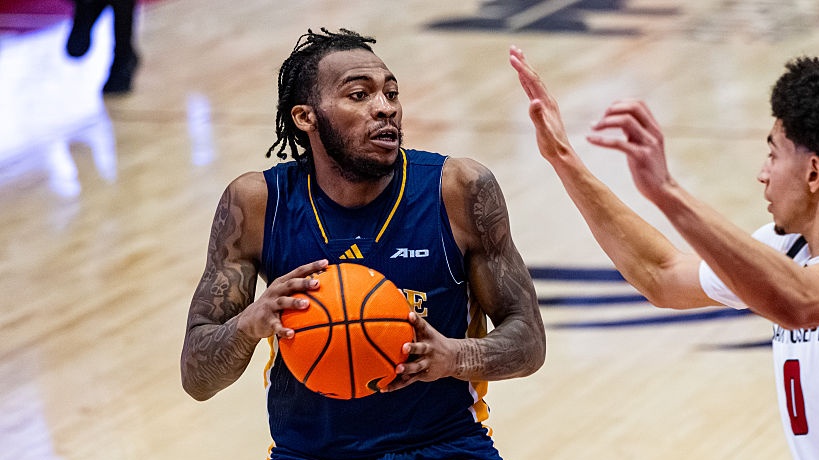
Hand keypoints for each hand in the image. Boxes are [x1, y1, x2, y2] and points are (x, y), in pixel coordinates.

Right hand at [236, 259, 327, 339]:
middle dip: (304, 283)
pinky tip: (291, 334)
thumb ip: (300, 290)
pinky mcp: (267, 320)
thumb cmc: (274, 305)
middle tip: (317, 283)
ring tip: (306, 305)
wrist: (250, 319)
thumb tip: (328, 289)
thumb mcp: (284, 293)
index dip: (312, 266)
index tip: (326, 263)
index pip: (299, 271)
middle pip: (290, 284)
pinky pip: (276, 325)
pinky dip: (283, 330)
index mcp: (282, 283)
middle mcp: (276, 291)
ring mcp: (270, 305)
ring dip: (294, 302)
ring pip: (283, 302)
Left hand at [382, 312, 457, 391]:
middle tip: (404, 347)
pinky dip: (396, 385)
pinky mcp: (422, 375)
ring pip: (416, 366)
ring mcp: (426, 363)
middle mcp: (428, 349)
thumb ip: (413, 319)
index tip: (410, 315)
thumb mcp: (427, 329)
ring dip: (407, 368)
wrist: (454, 358)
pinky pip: (408, 381)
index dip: (416, 320)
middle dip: (412, 348)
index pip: (422, 325)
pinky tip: (384, 388)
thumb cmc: (432, 340)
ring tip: (397, 370)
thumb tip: (398, 296)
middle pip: (421, 348)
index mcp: (428, 336)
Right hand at [509, 45, 573, 161]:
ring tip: (516, 56)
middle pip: (533, 76)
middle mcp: (547, 100)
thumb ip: (539, 117)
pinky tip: (522, 78)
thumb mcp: (544, 133)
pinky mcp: (543, 109)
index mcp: (546, 103)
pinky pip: (532, 90)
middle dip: (523, 62)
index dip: (522, 68)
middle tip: (512, 48)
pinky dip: (526, 81)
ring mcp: (545, 103)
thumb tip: (534, 102)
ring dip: (524, 68)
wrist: (561, 154)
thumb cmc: (552, 145)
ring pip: (533, 81)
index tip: (511, 57)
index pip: (532, 81)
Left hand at [586, 99, 671, 200]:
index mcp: (654, 128)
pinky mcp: (640, 157)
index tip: (606, 113)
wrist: (662, 189)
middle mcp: (653, 133)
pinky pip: (618, 143)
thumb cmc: (649, 168)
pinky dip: (601, 139)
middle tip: (598, 121)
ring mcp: (648, 144)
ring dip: (605, 122)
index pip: (638, 104)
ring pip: (625, 121)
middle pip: (632, 108)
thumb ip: (634, 131)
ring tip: (593, 128)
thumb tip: (617, 119)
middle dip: (612, 110)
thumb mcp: (644, 144)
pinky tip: (590, 139)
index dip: (620, 104)